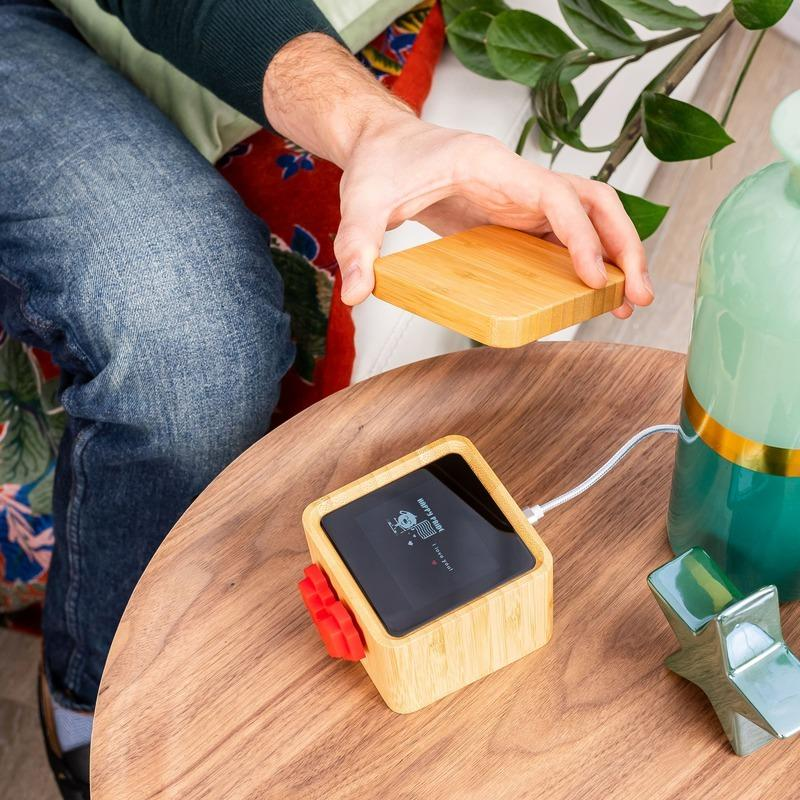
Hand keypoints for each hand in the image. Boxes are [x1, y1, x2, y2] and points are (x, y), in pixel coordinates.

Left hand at [264, 34, 652, 318]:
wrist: (384, 146)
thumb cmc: (381, 163)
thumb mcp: (363, 203)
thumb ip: (359, 245)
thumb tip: (357, 293)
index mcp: (493, 165)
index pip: (557, 196)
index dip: (582, 237)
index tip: (593, 279)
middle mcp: (518, 177)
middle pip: (595, 200)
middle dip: (624, 245)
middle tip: (636, 295)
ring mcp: (522, 196)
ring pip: (590, 216)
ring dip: (617, 252)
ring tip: (626, 300)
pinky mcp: (515, 215)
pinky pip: (566, 234)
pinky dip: (588, 259)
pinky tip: (590, 293)